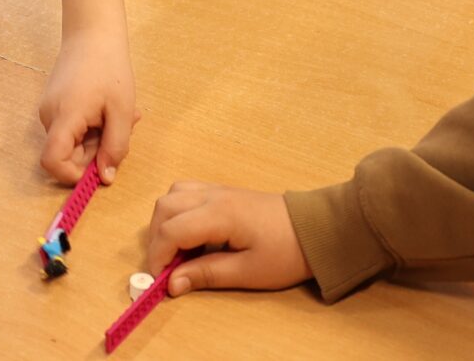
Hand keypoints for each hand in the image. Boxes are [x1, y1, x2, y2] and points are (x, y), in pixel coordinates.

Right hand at [38, 31, 136, 184]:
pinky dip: (91, 127)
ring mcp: (49, 110)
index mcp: (64, 117)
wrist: (92, 32)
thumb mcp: (121, 111)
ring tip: (119, 115)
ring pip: (72, 142)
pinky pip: (72, 129)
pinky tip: (108, 109)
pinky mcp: (54, 105)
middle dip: (95, 152)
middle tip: (123, 130)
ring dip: (97, 138)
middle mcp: (49, 116)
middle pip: (66, 154)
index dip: (72, 176)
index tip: (98, 169)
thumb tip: (105, 179)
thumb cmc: (109, 67)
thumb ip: (115, 147)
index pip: (52, 161)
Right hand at [143, 184, 311, 295]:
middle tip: (166, 267)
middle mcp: (213, 195)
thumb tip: (172, 284)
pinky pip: (187, 192)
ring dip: (165, 222)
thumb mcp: (248, 272)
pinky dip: (178, 212)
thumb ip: (207, 274)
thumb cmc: (285, 252)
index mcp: (219, 214)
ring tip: (177, 251)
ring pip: (172, 195)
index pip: (171, 230)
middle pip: (165, 207)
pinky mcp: (223, 192)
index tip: (160, 281)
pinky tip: (191, 234)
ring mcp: (218, 190)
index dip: (158, 256)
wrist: (316, 229)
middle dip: (157, 239)